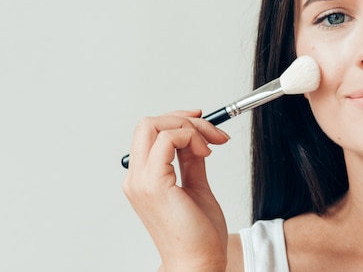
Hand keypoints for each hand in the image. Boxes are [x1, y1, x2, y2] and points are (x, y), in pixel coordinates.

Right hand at [122, 110, 230, 270]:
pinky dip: (191, 137)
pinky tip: (207, 152)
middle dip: (183, 118)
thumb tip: (196, 139)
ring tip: (213, 143)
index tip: (204, 124)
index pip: (150, 133)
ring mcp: (141, 181)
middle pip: (148, 124)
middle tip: (211, 131)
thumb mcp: (196, 186)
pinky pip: (168, 139)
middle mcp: (137, 178)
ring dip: (192, 127)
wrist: (200, 262)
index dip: (178, 121)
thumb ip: (191, 161)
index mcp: (143, 179)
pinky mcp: (155, 184)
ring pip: (155, 125)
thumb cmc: (199, 234)